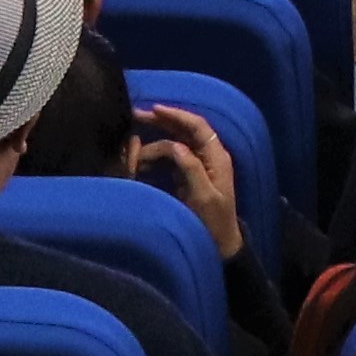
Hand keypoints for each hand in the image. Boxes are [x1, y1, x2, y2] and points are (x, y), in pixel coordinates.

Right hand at [128, 107, 243, 255]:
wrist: (221, 246)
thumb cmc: (214, 223)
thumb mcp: (204, 196)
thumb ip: (191, 168)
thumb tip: (174, 145)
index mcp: (217, 157)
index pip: (198, 127)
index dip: (176, 115)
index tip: (154, 109)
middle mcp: (209, 156)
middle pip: (185, 130)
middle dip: (162, 122)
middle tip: (136, 115)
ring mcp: (199, 165)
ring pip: (176, 143)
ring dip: (155, 143)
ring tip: (133, 150)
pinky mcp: (189, 176)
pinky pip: (171, 159)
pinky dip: (156, 157)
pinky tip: (141, 162)